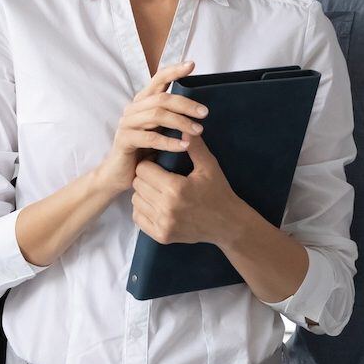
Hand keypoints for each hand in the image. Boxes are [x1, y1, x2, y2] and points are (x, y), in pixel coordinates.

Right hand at [90, 61, 206, 194]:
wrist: (119, 174)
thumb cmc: (144, 151)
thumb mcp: (160, 131)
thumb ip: (171, 118)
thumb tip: (199, 110)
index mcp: (142, 102)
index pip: (158, 80)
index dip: (174, 71)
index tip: (191, 65)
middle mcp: (133, 109)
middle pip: (162, 98)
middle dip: (186, 104)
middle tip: (204, 113)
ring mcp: (127, 123)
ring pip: (156, 115)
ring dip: (180, 122)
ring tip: (198, 131)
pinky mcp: (124, 140)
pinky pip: (150, 138)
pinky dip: (169, 142)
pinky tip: (184, 146)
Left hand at [131, 135, 246, 246]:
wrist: (228, 224)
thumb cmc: (218, 192)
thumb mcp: (209, 166)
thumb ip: (194, 146)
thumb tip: (184, 126)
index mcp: (176, 188)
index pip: (143, 169)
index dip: (150, 164)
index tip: (159, 164)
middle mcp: (167, 208)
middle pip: (138, 184)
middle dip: (146, 177)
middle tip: (159, 176)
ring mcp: (163, 225)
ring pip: (136, 201)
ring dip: (144, 194)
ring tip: (158, 190)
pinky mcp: (161, 236)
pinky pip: (138, 218)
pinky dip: (143, 210)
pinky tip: (157, 205)